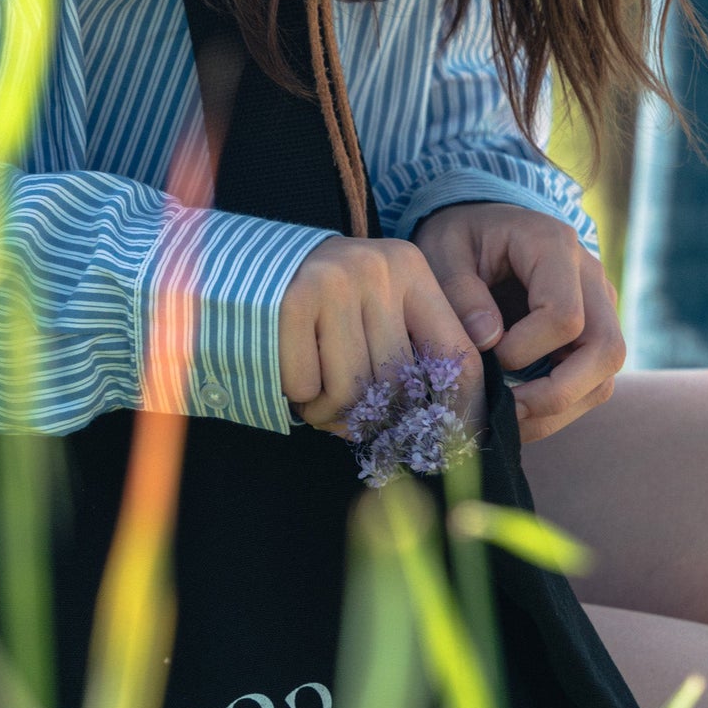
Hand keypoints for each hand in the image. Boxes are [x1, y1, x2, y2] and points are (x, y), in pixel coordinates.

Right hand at [278, 237, 485, 434]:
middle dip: (375, 416)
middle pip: (399, 383)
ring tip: (317, 398)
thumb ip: (411, 344)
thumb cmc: (323, 297)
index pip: (454, 353)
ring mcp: (332, 284)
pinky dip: (299, 397)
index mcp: (410, 268)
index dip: (458, 409)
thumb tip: (452, 424)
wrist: (248, 265)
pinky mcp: (290, 304)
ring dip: (332, 412)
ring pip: (352, 391)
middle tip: (353, 417)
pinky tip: (291, 378)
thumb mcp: (375, 299)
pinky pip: (308, 387)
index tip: (450, 442)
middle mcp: (376, 270)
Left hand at [412, 203, 624, 442]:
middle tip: (506, 413)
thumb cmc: (458, 238)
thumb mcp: (441, 250)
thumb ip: (459, 291)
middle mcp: (591, 276)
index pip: (565, 316)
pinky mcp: (594, 331)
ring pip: (606, 374)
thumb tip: (488, 342)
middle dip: (557, 393)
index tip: (483, 356)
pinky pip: (593, 381)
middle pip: (606, 350)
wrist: (480, 226)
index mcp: (554, 245)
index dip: (524, 350)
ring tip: (508, 421)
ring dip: (561, 408)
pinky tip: (518, 413)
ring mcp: (600, 306)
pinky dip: (560, 406)